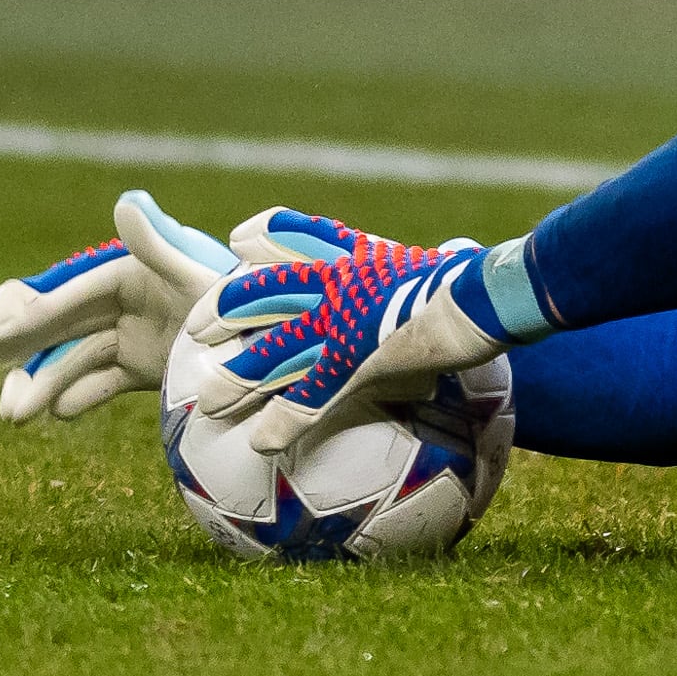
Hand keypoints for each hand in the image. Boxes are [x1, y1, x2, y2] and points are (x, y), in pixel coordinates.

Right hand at [0, 197, 382, 422]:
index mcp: (135, 272)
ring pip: (74, 358)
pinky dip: (78, 395)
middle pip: (59, 324)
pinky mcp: (150, 365)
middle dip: (17, 346)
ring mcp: (138, 334)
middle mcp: (131, 300)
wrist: (293, 350)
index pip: (69, 294)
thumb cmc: (248, 307)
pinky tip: (56, 414)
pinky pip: (102, 380)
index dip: (27, 315)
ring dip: (41, 382)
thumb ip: (161, 247)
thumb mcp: (204, 279)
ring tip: (14, 415)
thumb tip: (125, 201)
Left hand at [190, 231, 544, 453]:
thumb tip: (462, 255)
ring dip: (237, 378)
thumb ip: (441, 262)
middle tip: (196, 330)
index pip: (291, 230)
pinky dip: (282, 422)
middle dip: (222, 310)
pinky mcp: (350, 360)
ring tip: (207, 402)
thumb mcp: (449, 262)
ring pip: (271, 350)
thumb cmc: (474, 281)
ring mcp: (336, 323)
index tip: (239, 242)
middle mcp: (332, 283)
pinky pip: (306, 397)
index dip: (261, 237)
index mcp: (353, 254)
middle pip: (261, 291)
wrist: (480, 298)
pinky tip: (261, 444)